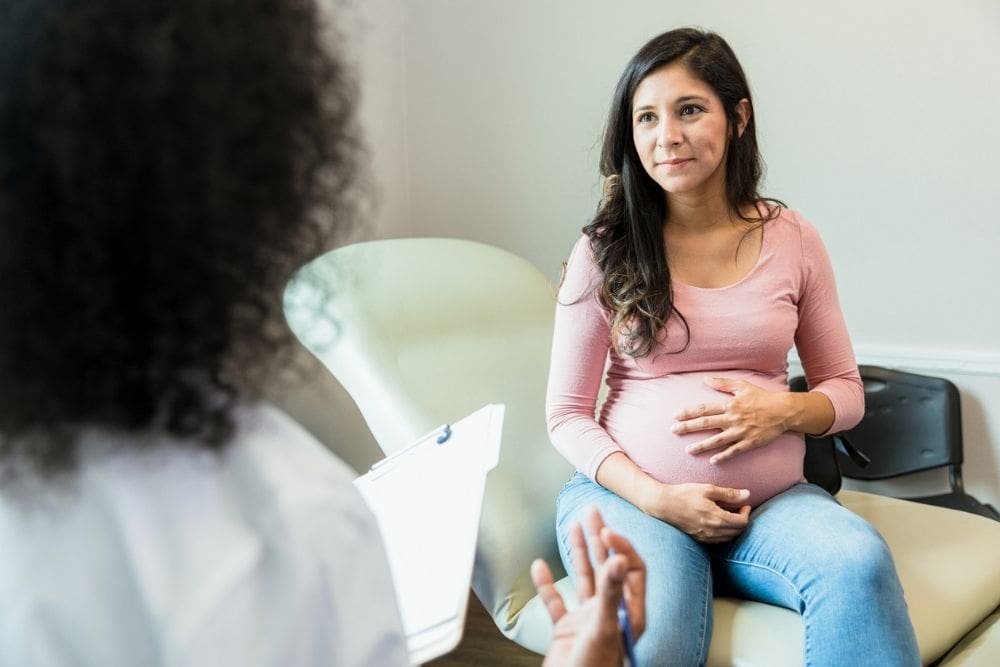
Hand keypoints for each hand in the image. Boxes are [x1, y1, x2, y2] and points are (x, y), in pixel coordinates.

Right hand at [531, 507, 645, 666]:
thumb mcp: (604, 628)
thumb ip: (611, 593)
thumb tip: (618, 559)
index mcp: (627, 611)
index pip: (629, 569)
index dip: (620, 547)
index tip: (606, 529)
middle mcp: (609, 612)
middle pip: (606, 566)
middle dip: (599, 537)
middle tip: (591, 510)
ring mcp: (587, 620)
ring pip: (583, 578)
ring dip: (576, 552)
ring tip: (572, 525)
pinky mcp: (567, 630)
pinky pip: (557, 602)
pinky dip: (547, 583)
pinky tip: (540, 566)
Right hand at [645, 482, 750, 542]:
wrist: (663, 504)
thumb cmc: (684, 494)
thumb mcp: (707, 489)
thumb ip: (728, 493)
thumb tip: (747, 494)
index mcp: (716, 518)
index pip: (742, 522)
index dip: (747, 513)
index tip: (744, 504)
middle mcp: (712, 531)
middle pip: (738, 532)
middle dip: (742, 520)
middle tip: (739, 508)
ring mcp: (705, 537)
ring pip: (729, 537)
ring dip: (734, 528)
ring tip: (730, 514)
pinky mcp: (699, 539)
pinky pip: (718, 540)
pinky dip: (724, 533)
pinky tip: (719, 522)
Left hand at [672, 377, 790, 463]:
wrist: (783, 411)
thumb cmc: (762, 397)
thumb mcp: (742, 386)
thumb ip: (723, 383)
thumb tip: (705, 379)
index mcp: (729, 405)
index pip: (704, 409)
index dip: (688, 412)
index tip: (675, 415)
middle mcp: (732, 419)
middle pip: (706, 424)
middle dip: (688, 427)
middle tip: (673, 431)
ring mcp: (740, 432)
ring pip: (717, 440)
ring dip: (702, 446)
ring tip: (689, 450)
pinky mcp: (749, 442)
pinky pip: (734, 451)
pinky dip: (723, 456)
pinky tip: (712, 461)